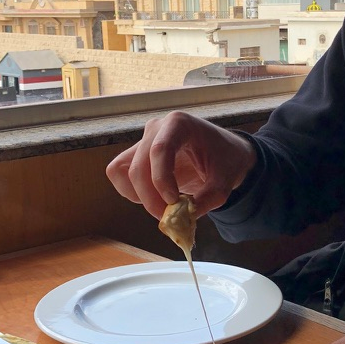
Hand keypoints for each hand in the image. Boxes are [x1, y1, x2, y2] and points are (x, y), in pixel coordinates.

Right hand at [105, 111, 257, 219]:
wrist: (225, 154)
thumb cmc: (226, 161)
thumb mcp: (225, 182)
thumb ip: (207, 200)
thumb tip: (181, 219)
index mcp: (180, 124)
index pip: (160, 150)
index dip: (162, 180)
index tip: (174, 203)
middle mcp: (156, 128)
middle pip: (138, 166)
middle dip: (150, 198)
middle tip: (169, 217)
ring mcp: (143, 140)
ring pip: (122, 170)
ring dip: (138, 195)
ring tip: (163, 207)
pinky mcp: (136, 154)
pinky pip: (118, 174)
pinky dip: (132, 192)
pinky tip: (156, 198)